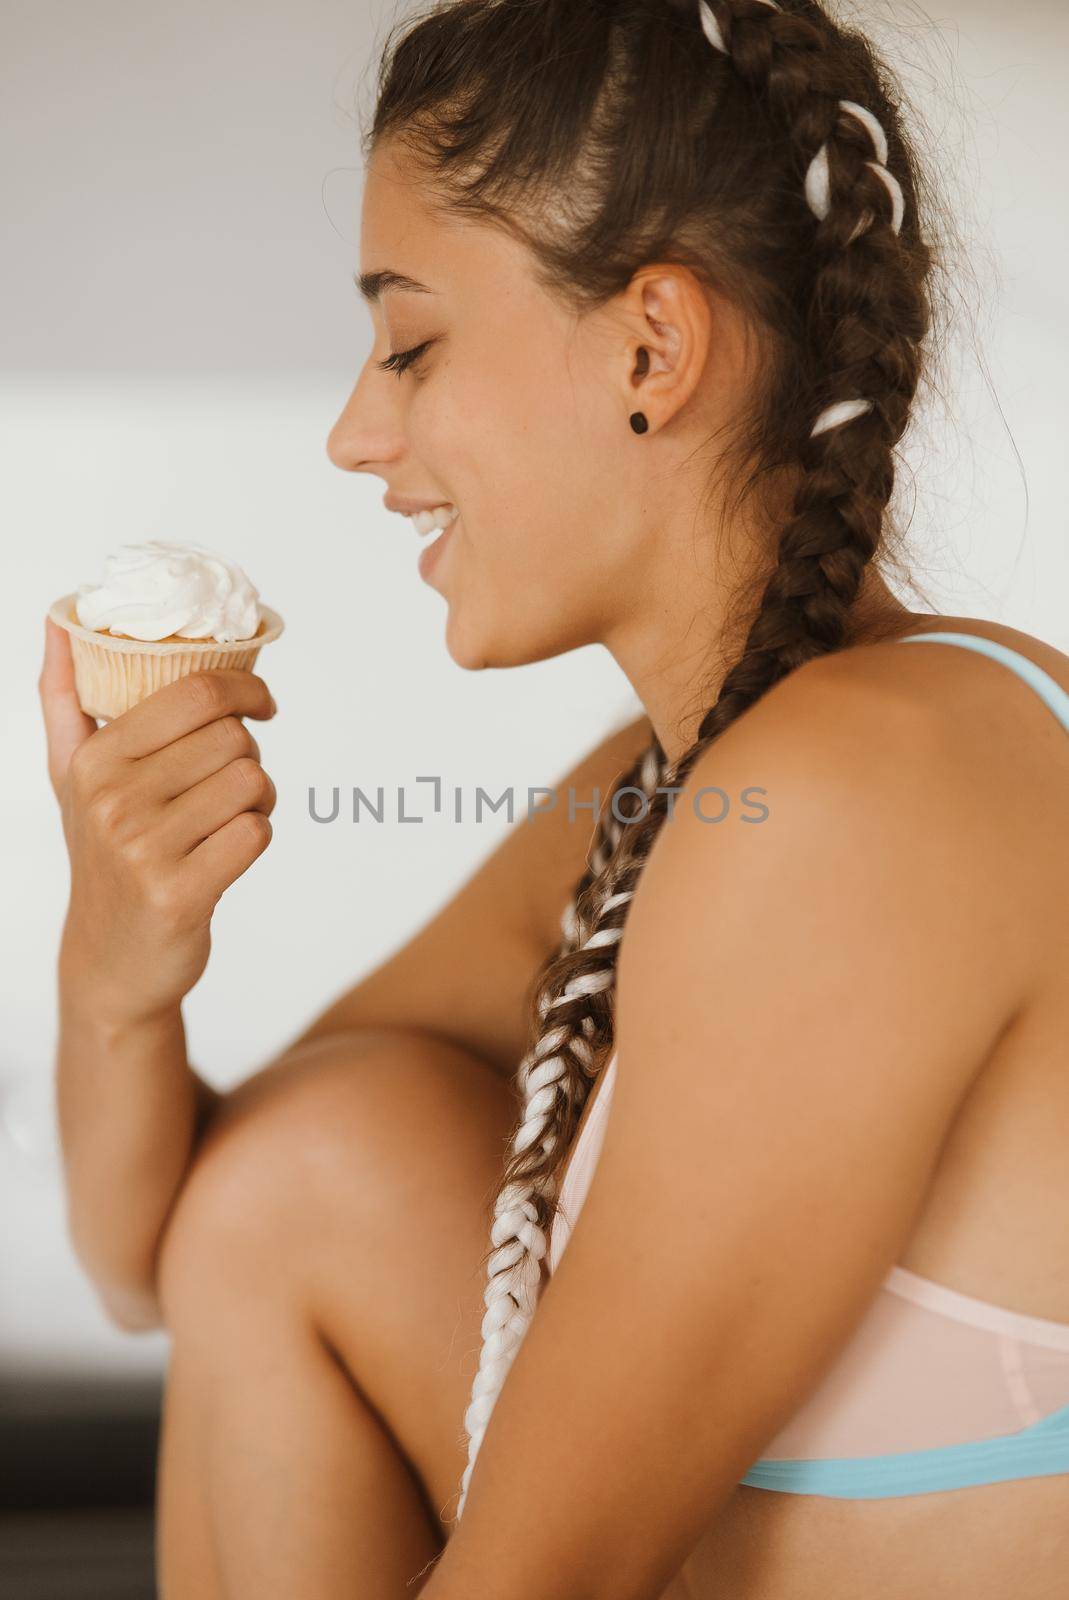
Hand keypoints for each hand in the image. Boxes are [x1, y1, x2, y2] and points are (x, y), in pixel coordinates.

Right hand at [40, 616, 278, 1022]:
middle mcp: (114, 799)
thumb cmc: (102, 852)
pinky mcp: (180, 894)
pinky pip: (257, 834)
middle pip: (234, 738)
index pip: (195, 692)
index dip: (247, 689)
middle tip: (230, 784)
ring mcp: (145, 849)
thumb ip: (64, 695)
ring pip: (253, 783)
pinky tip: (228, 852)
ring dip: (258, 800)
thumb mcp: (72, 775)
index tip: (262, 705)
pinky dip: (257, 838)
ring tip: (227, 819)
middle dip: (249, 756)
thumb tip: (58, 618)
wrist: (111, 958)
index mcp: (95, 759)